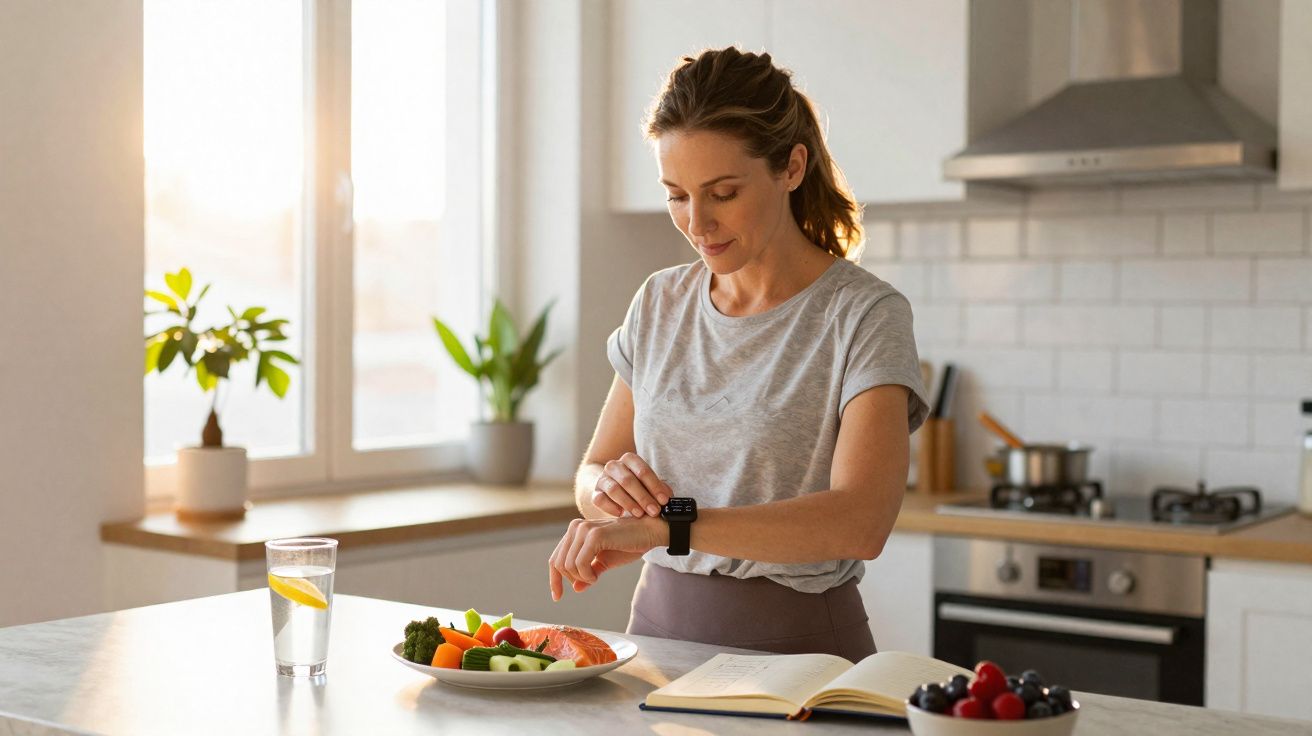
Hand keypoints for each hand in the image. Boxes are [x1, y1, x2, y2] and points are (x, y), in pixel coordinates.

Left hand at [548, 516, 667, 600]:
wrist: (649, 532)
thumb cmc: (628, 545)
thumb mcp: (604, 562)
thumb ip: (588, 572)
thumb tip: (575, 588)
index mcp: (575, 531)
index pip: (555, 558)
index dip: (554, 579)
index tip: (557, 597)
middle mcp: (576, 527)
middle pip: (559, 563)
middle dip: (571, 579)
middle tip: (591, 581)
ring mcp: (584, 529)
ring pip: (568, 565)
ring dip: (581, 578)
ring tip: (596, 577)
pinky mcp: (594, 535)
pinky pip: (579, 564)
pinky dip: (586, 576)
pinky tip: (596, 576)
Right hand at [592, 452, 673, 517]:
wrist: (612, 487)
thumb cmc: (636, 486)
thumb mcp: (649, 484)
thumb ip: (659, 489)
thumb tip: (668, 497)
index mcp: (630, 459)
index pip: (643, 470)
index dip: (655, 486)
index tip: (664, 500)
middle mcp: (614, 466)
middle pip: (628, 480)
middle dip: (643, 497)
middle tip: (654, 511)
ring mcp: (603, 479)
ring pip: (613, 489)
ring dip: (628, 503)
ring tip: (639, 514)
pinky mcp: (595, 493)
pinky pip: (600, 500)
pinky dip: (611, 507)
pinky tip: (621, 514)